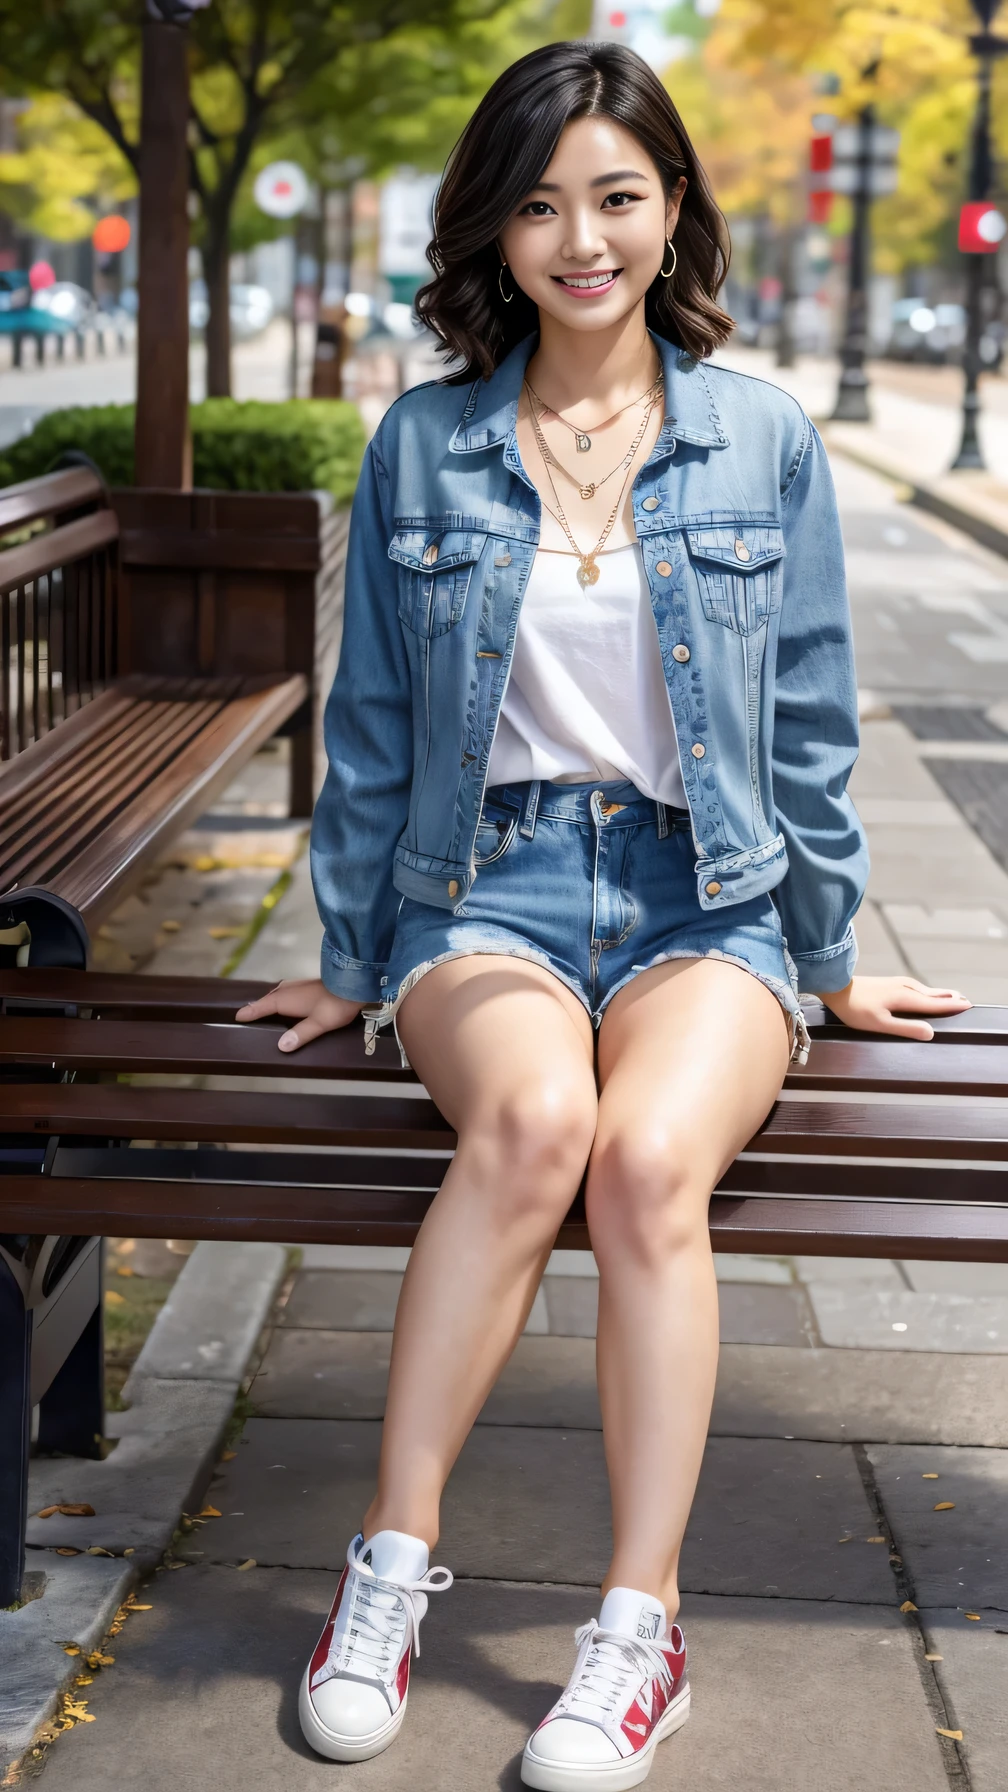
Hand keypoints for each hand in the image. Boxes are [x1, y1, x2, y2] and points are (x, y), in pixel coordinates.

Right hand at [235, 978, 362, 1051]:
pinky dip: (281, 999)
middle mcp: (287, 989)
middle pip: (267, 999)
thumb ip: (301, 1034)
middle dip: (258, 1007)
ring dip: (270, 1002)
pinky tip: (287, 1005)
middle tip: (249, 1017)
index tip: (237, 1017)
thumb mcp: (319, 1023)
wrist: (354, 983)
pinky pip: (286, 992)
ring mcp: (297, 985)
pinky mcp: (306, 985)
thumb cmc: (336, 1004)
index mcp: (285, 999)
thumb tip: (282, 1046)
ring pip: (277, 994)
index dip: (249, 1013)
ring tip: (266, 1012)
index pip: (261, 1007)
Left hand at [814, 975, 970, 1041]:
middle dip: (949, 997)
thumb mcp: (881, 1024)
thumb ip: (906, 1028)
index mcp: (906, 998)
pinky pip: (916, 987)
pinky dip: (926, 991)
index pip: (935, 1003)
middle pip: (933, 994)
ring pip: (924, 989)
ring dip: (938, 993)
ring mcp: (897, 983)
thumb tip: (930, 1032)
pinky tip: (923, 993)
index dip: (952, 1005)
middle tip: (965, 1001)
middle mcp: (905, 987)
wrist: (835, 986)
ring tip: (950, 996)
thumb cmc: (855, 1008)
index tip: (967, 1005)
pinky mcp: (889, 983)